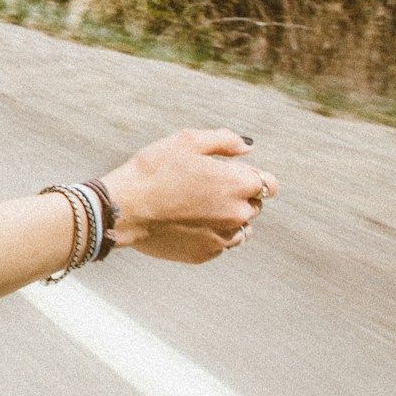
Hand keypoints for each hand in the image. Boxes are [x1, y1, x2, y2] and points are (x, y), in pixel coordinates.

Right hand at [99, 128, 276, 262]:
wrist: (124, 208)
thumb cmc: (153, 170)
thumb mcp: (187, 141)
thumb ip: (225, 141)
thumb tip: (248, 147)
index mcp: (238, 184)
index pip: (270, 184)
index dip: (252, 176)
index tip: (232, 173)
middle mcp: (238, 214)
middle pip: (255, 206)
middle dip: (239, 196)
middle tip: (205, 187)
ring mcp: (223, 238)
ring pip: (241, 229)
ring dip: (228, 218)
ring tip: (198, 207)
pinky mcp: (206, 254)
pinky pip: (220, 244)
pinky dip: (211, 234)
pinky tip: (187, 223)